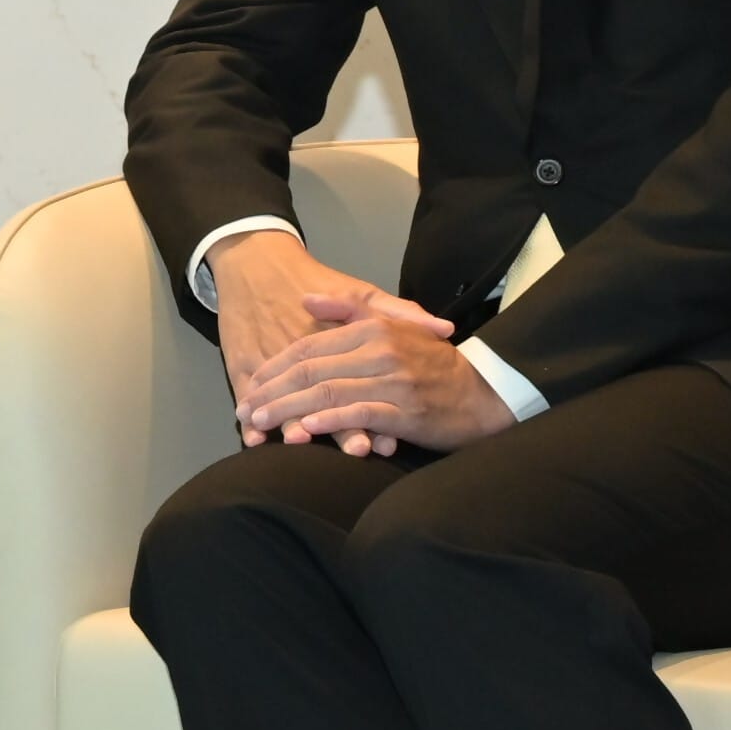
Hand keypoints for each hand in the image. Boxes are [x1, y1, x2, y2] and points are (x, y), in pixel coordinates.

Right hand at [202, 229, 383, 446]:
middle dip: (340, 423)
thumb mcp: (359, 291)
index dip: (373, 408)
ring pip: (283, 396)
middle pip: (322, 389)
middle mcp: (303, 348)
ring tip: (302, 442)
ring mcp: (268, 356)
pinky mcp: (240, 362)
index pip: (357, 378)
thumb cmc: (313, 279)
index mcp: (336, 336)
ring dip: (292, 422)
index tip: (388, 436)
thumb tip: (444, 328)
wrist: (256, 262)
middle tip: (359, 448)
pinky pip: (245, 396)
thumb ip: (400, 313)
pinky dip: (250, 421)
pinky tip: (256, 442)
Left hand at [235, 290, 516, 457]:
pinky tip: (305, 429)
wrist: (485, 393)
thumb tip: (307, 300)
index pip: (310, 346)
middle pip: (311, 370)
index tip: (251, 385)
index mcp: (373, 328)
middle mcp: (380, 350)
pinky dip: (329, 421)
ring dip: (290, 410)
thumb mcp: (393, 325)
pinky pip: (359, 413)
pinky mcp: (405, 410)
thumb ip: (349, 311)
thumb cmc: (433, 363)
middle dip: (273, 391)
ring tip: (262, 424)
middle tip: (245, 410)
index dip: (275, 367)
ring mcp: (393, 380)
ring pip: (329, 393)